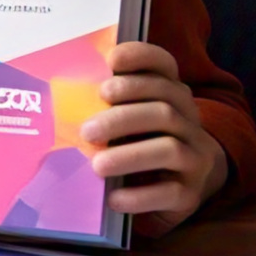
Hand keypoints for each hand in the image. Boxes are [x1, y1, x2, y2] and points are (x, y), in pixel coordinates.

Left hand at [81, 43, 228, 236]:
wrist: (185, 182)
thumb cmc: (143, 138)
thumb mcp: (130, 113)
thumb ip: (108, 101)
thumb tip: (61, 95)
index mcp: (171, 92)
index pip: (164, 64)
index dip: (141, 57)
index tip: (111, 60)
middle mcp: (189, 120)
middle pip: (163, 109)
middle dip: (121, 118)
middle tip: (87, 130)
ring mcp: (195, 156)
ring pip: (168, 148)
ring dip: (128, 156)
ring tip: (97, 165)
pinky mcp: (192, 192)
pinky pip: (170, 192)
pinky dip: (139, 195)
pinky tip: (114, 198)